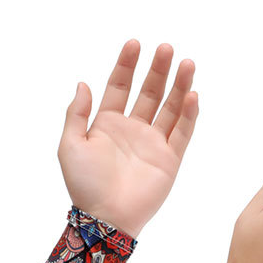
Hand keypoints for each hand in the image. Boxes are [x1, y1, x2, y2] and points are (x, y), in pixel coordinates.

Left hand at [57, 39, 197, 238]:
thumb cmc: (84, 185)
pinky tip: (192, 95)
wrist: (105, 218)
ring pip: (170, 108)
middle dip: (158, 70)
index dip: (127, 65)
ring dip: (179, 86)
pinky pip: (182, 133)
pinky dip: (189, 115)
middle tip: (166, 48)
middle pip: (149, 92)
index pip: (119, 87)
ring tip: (186, 63)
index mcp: (107, 124)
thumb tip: (83, 83)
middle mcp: (132, 130)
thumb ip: (76, 114)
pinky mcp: (169, 160)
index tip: (134, 44)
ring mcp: (153, 144)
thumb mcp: (70, 146)